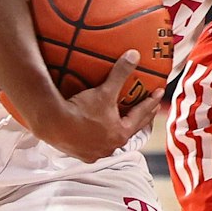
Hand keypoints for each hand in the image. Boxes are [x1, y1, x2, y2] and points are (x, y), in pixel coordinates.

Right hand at [33, 50, 162, 162]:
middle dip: (140, 118)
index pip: (141, 115)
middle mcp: (110, 147)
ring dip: (117, 131)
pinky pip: (93, 146)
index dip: (150, 102)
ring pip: (111, 141)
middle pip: (130, 131)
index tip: (158, 94)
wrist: (53, 125)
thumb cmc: (81, 111)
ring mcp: (95, 153)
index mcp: (120, 133)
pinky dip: (97, 139)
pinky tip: (95, 135)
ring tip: (120, 123)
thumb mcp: (104, 91)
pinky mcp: (80, 155)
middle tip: (149, 108)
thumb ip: (120, 73)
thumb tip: (134, 55)